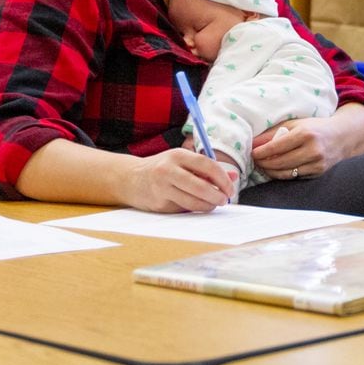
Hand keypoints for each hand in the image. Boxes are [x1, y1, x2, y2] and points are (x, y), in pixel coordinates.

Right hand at [121, 147, 235, 212]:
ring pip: (192, 202)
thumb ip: (208, 169)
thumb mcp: (183, 161)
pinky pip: (182, 209)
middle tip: (224, 200)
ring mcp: (162, 188)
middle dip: (217, 196)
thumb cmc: (163, 168)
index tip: (230, 188)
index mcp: (178, 155)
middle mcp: (168, 170)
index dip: (222, 178)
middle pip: (200, 186)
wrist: (130, 179)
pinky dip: (193, 209)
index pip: (207, 165)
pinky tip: (197, 206)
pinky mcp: (159, 203)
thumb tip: (233, 176)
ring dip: (207, 206)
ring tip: (214, 204)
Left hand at [251, 103, 363, 179]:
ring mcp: (317, 163)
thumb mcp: (295, 124)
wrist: (342, 137)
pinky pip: (295, 177)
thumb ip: (274, 132)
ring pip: (286, 173)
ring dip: (271, 171)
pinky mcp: (318, 173)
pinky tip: (277, 169)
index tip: (252, 152)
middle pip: (280, 162)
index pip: (276, 147)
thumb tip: (253, 143)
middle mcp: (312, 150)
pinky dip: (283, 174)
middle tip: (255, 161)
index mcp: (305, 134)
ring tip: (263, 166)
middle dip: (264, 163)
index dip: (261, 152)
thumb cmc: (314, 128)